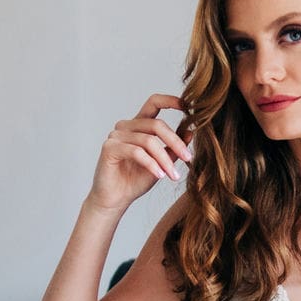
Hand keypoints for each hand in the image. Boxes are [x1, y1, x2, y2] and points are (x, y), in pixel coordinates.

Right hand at [88, 93, 194, 212]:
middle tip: (188, 158)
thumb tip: (190, 132)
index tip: (189, 106)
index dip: (170, 101)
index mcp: (139, 125)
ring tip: (174, 175)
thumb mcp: (162, 163)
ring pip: (148, 140)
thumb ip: (173, 148)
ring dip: (165, 159)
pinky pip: (136, 152)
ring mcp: (116, 135)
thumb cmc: (135, 180)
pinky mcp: (109, 148)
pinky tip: (160, 175)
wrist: (116, 199)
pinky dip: (151, 164)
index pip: (154, 103)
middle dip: (175, 142)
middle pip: (156, 124)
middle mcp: (126, 126)